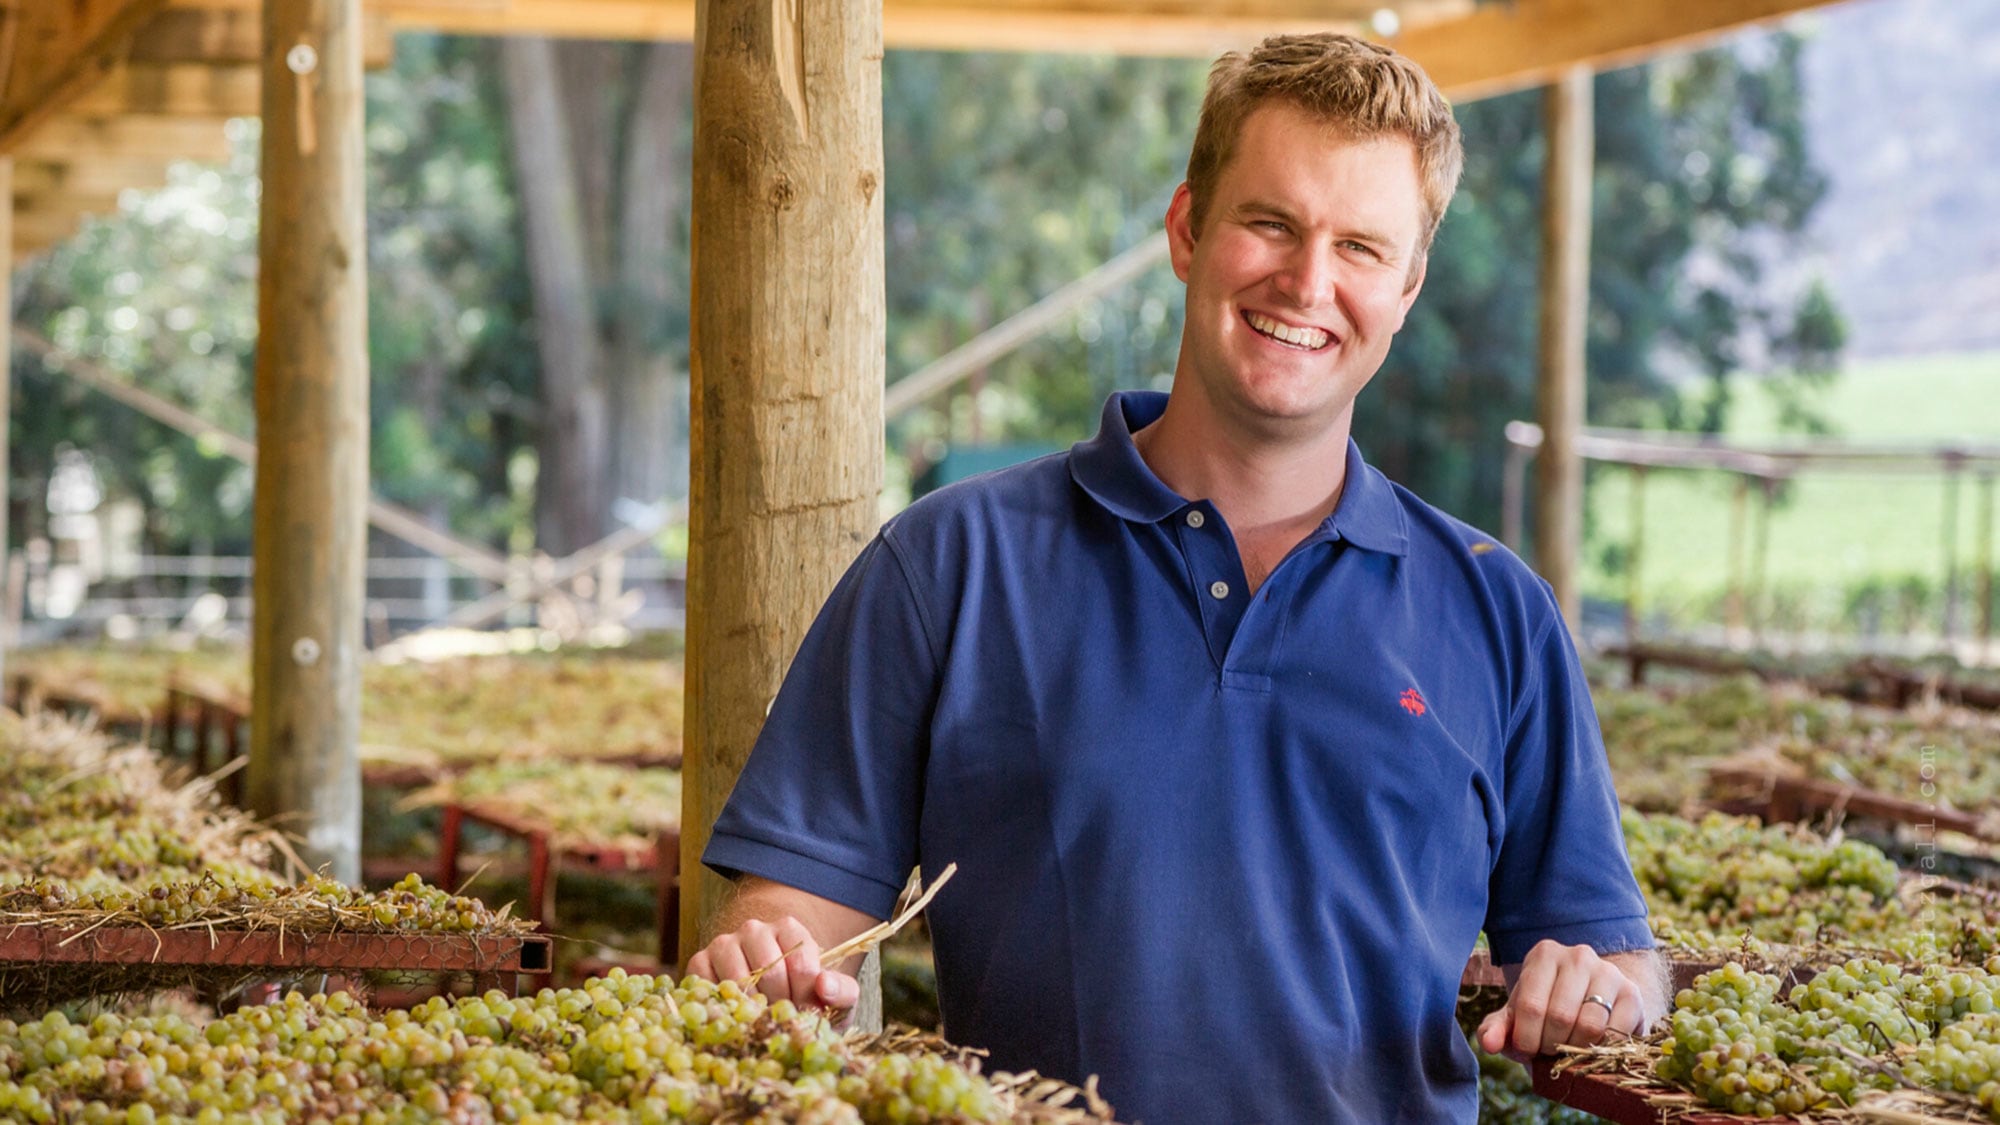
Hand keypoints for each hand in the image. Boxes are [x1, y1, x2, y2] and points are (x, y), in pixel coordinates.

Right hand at [685, 915, 859, 1015]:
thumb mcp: (837, 999)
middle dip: (782, 1005)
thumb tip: (824, 986)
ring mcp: (724, 944)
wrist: (772, 1003)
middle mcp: (754, 929)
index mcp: (789, 928)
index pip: (801, 962)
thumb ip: (843, 991)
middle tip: (785, 1020)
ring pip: (738, 979)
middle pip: (770, 971)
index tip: (809, 1013)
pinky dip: (721, 1005)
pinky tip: (735, 1014)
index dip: (807, 996)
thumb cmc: (807, 1000)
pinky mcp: (700, 963)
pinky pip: (706, 984)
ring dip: (753, 1009)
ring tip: (763, 1020)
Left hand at [1476, 940, 1647, 1057]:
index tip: (1526, 1051)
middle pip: (1560, 1017)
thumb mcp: (1516, 1017)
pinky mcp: (1632, 995)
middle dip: (1550, 1046)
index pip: (1530, 1005)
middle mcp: (1578, 956)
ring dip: (1575, 1050)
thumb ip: (1496, 1029)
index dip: (1526, 1039)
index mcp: (1544, 954)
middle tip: (1548, 1052)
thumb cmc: (1545, 1009)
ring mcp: (1609, 972)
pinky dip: (1600, 1050)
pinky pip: (1615, 1034)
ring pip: (1589, 1026)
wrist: (1591, 1003)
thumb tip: (1488, 1044)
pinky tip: (1591, 1047)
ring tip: (1568, 1050)